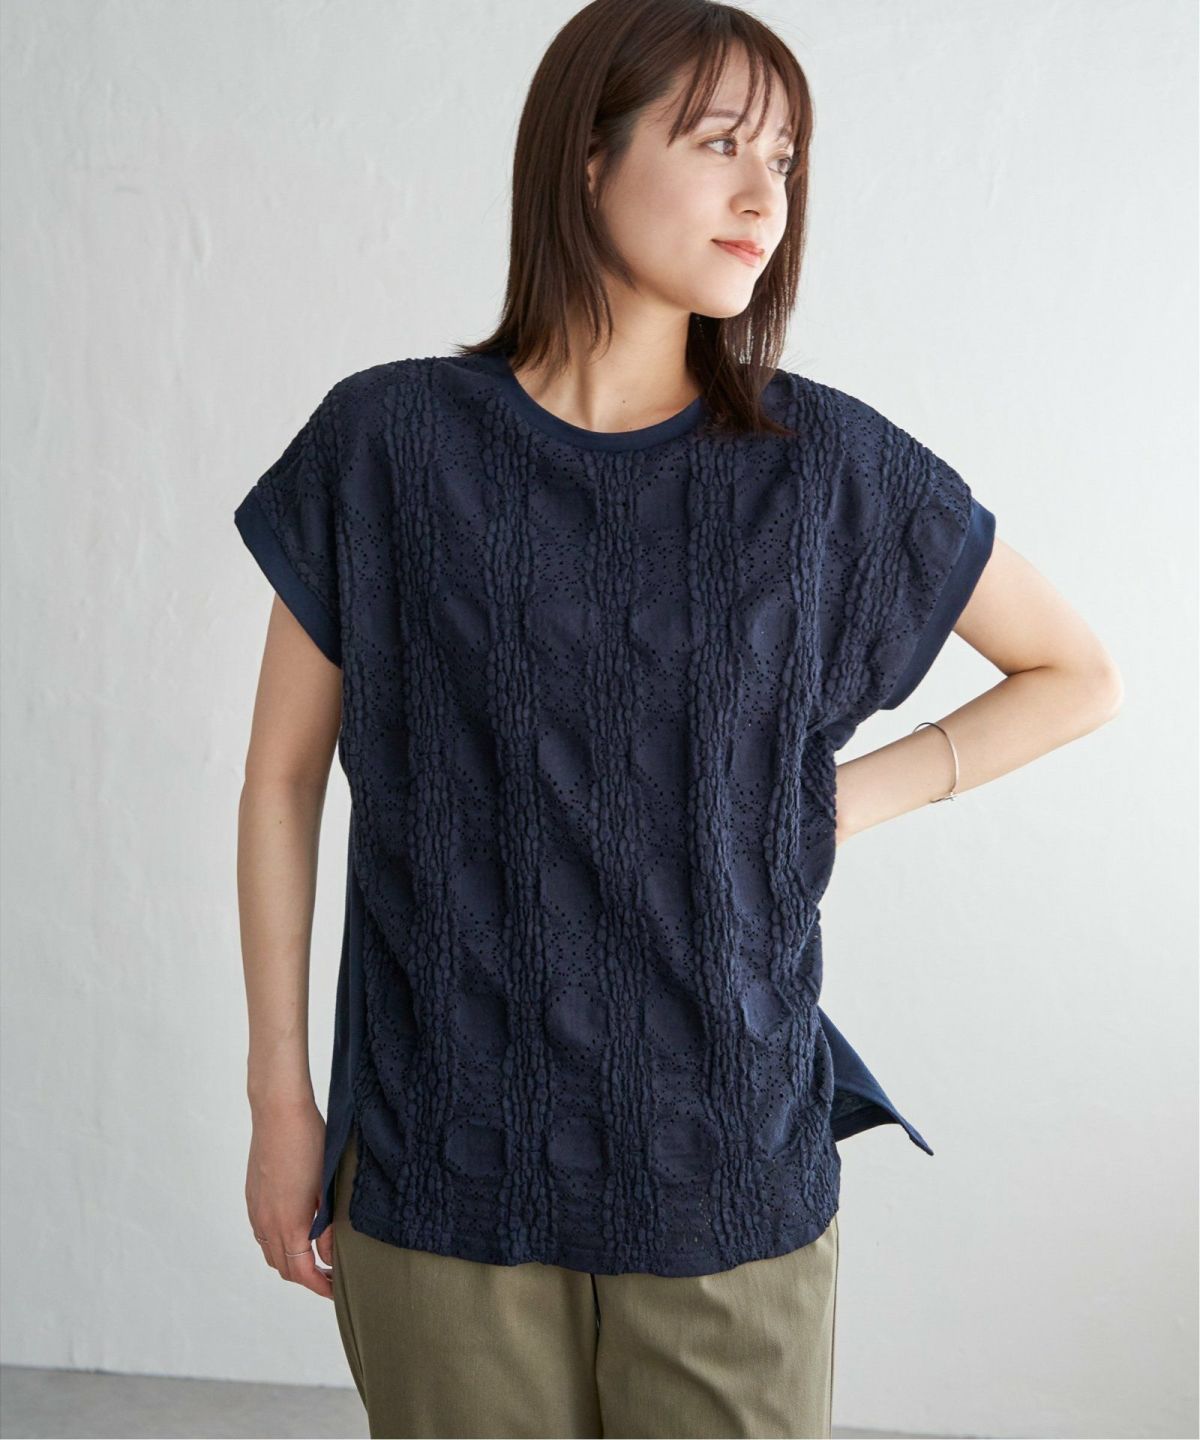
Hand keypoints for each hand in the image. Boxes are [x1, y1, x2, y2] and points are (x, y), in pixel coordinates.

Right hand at [246, 1097, 333, 1298]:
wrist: (278, 1112)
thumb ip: (328, 1225)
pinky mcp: (252, 1198)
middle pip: (285, 1268)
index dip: (320, 1286)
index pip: (303, 1273)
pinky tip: (297, 1232)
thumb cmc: (310, 1143)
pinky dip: (278, 1244)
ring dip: (291, 1262)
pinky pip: (262, 1234)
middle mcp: (267, 1224)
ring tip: (316, 1257)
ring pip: (271, 1253)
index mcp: (288, 1224)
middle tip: (331, 1274)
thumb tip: (329, 1254)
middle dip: (307, 1278)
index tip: (337, 1289)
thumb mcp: (328, 1186)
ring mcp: (256, 1211)